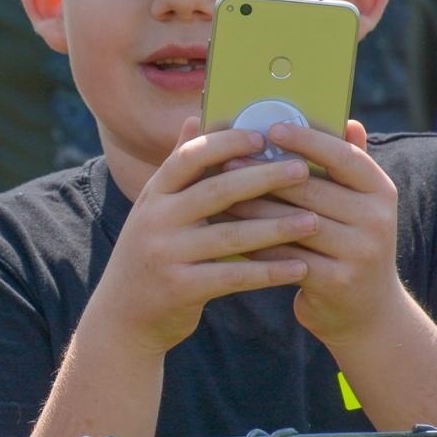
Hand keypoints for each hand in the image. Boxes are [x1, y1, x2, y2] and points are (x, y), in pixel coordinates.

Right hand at [101, 117, 313, 354]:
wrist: (122, 317)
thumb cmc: (151, 255)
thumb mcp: (154, 209)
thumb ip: (177, 169)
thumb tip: (195, 119)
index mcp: (153, 194)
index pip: (189, 157)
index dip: (225, 144)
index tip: (263, 137)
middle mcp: (155, 220)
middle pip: (215, 191)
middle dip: (263, 178)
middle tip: (303, 170)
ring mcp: (165, 255)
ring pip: (229, 236)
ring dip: (275, 228)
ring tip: (313, 221)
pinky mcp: (180, 289)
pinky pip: (232, 277)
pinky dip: (268, 272)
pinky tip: (299, 267)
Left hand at [224, 120, 403, 345]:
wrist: (366, 312)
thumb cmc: (349, 242)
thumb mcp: (358, 204)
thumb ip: (348, 165)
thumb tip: (346, 119)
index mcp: (381, 191)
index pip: (344, 156)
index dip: (308, 140)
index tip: (272, 126)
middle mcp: (377, 220)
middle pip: (310, 189)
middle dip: (262, 173)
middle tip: (224, 160)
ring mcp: (359, 253)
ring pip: (291, 222)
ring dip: (250, 207)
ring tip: (215, 193)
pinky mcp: (336, 281)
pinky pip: (284, 255)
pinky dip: (253, 242)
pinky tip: (226, 231)